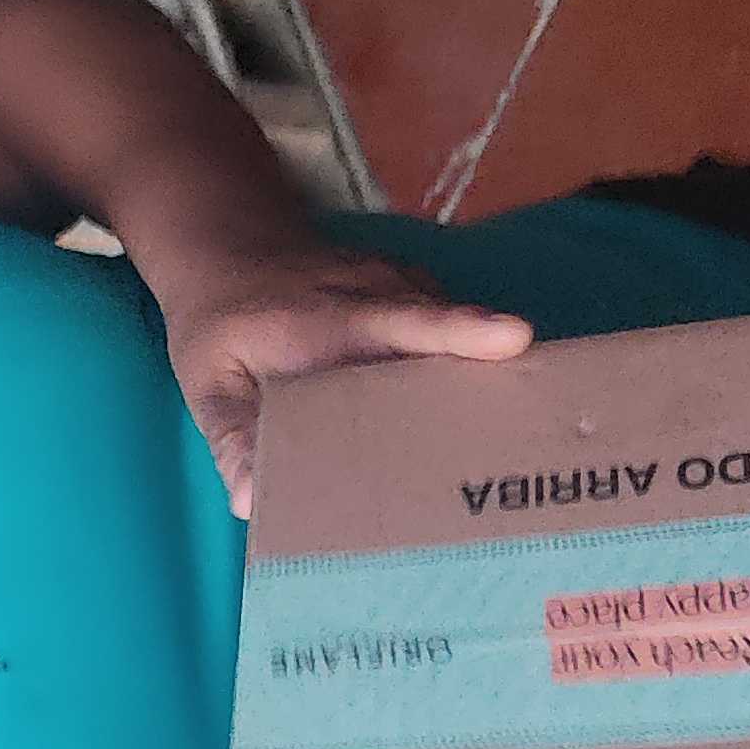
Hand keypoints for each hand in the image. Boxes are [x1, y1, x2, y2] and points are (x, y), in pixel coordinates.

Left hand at [152, 240, 530, 516]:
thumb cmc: (221, 326)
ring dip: (494, 386)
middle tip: (541, 443)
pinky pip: (461, 336)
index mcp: (333, 318)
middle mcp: (384, 295)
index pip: (407, 321)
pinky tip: (496, 424)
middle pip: (459, 336)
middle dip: (502, 379)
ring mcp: (410, 291)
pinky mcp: (424, 299)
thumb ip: (231, 435)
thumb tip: (254, 497)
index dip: (462, 329)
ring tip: (531, 447)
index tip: (515, 337)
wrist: (231, 251)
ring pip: (465, 340)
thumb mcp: (208, 383)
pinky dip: (480, 374)